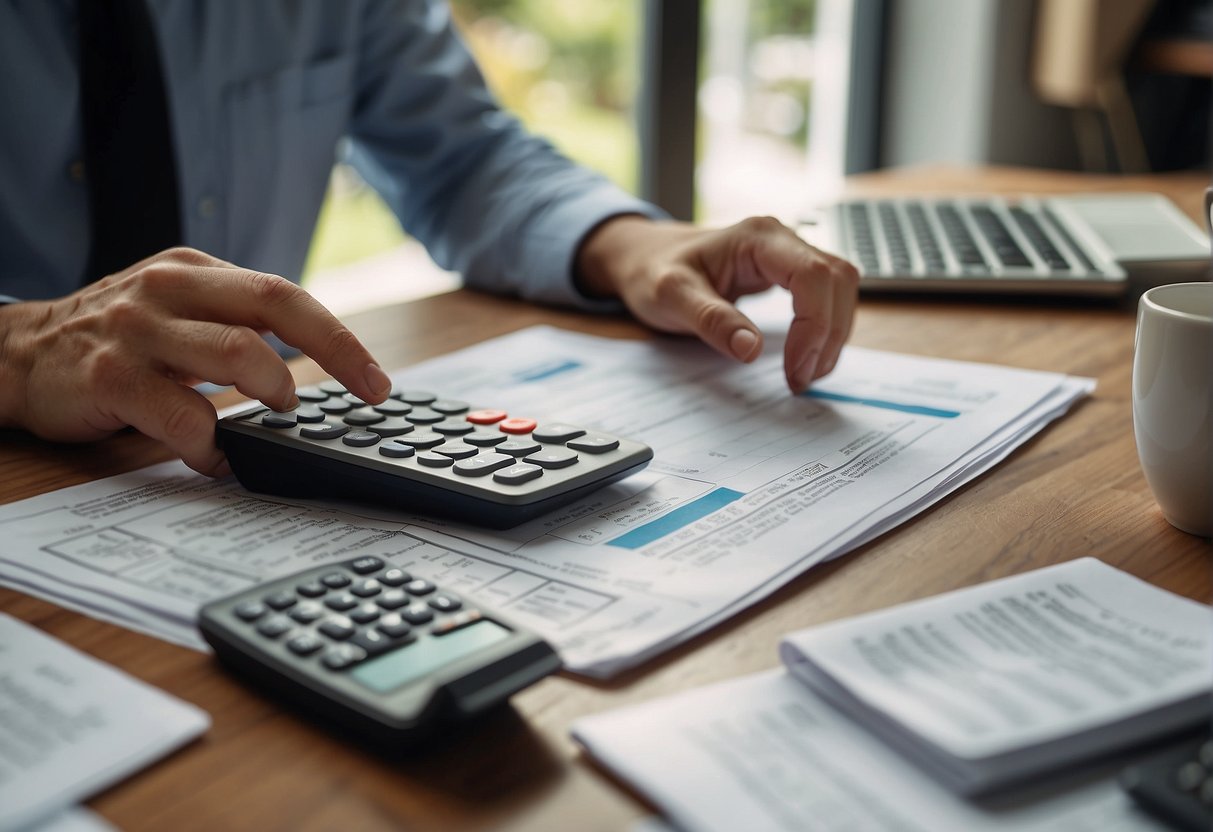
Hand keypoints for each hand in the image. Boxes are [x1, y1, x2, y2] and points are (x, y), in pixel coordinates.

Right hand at [0, 248, 390, 475]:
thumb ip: (236, 323)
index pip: (285, 294)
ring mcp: (138, 332)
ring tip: (280, 416)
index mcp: (195, 271)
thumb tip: (318, 366)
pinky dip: (213, 445)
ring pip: (236, 353)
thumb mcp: (176, 308)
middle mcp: (169, 290)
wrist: (16, 354)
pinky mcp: (109, 378)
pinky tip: (217, 457)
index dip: (339, 337)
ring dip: (274, 391)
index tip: (376, 379)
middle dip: (336, 351)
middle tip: (367, 391)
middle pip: (275, 305)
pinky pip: (183, 416)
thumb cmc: (116, 340)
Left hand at [575, 215, 858, 392]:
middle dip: (828, 335)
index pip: (814, 275)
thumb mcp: (670, 297)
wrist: (646, 258)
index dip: (815, 325)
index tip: (795, 370)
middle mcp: (783, 239)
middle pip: (839, 281)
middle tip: (800, 380)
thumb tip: (750, 349)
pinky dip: (826, 330)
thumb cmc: (654, 271)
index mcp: (758, 237)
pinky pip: (829, 297)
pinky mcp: (792, 273)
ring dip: (833, 336)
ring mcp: (790, 254)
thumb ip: (710, 320)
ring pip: (842, 289)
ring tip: (804, 375)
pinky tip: (806, 358)